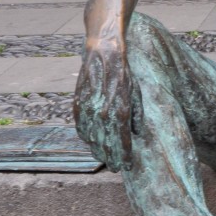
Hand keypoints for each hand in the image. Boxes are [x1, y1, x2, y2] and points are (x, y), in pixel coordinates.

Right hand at [73, 38, 142, 171]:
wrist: (104, 47)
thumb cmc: (125, 69)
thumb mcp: (138, 89)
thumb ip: (137, 112)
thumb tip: (137, 133)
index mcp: (121, 107)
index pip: (122, 140)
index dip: (123, 155)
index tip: (125, 166)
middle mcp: (103, 109)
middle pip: (105, 142)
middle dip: (111, 157)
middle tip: (114, 168)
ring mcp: (89, 106)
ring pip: (90, 137)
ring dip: (96, 149)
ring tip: (103, 158)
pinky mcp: (78, 99)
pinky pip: (79, 124)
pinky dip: (84, 135)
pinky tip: (89, 141)